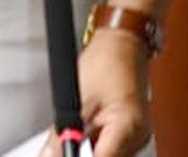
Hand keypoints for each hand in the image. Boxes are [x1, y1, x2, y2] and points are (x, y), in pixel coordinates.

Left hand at [39, 29, 150, 156]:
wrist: (122, 42)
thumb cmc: (106, 60)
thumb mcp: (77, 96)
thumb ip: (62, 130)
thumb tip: (49, 153)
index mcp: (128, 128)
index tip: (63, 153)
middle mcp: (139, 138)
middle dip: (82, 155)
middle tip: (64, 143)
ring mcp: (138, 137)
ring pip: (109, 155)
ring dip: (90, 151)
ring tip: (79, 130)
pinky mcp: (133, 133)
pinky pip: (112, 148)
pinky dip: (98, 144)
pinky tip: (88, 131)